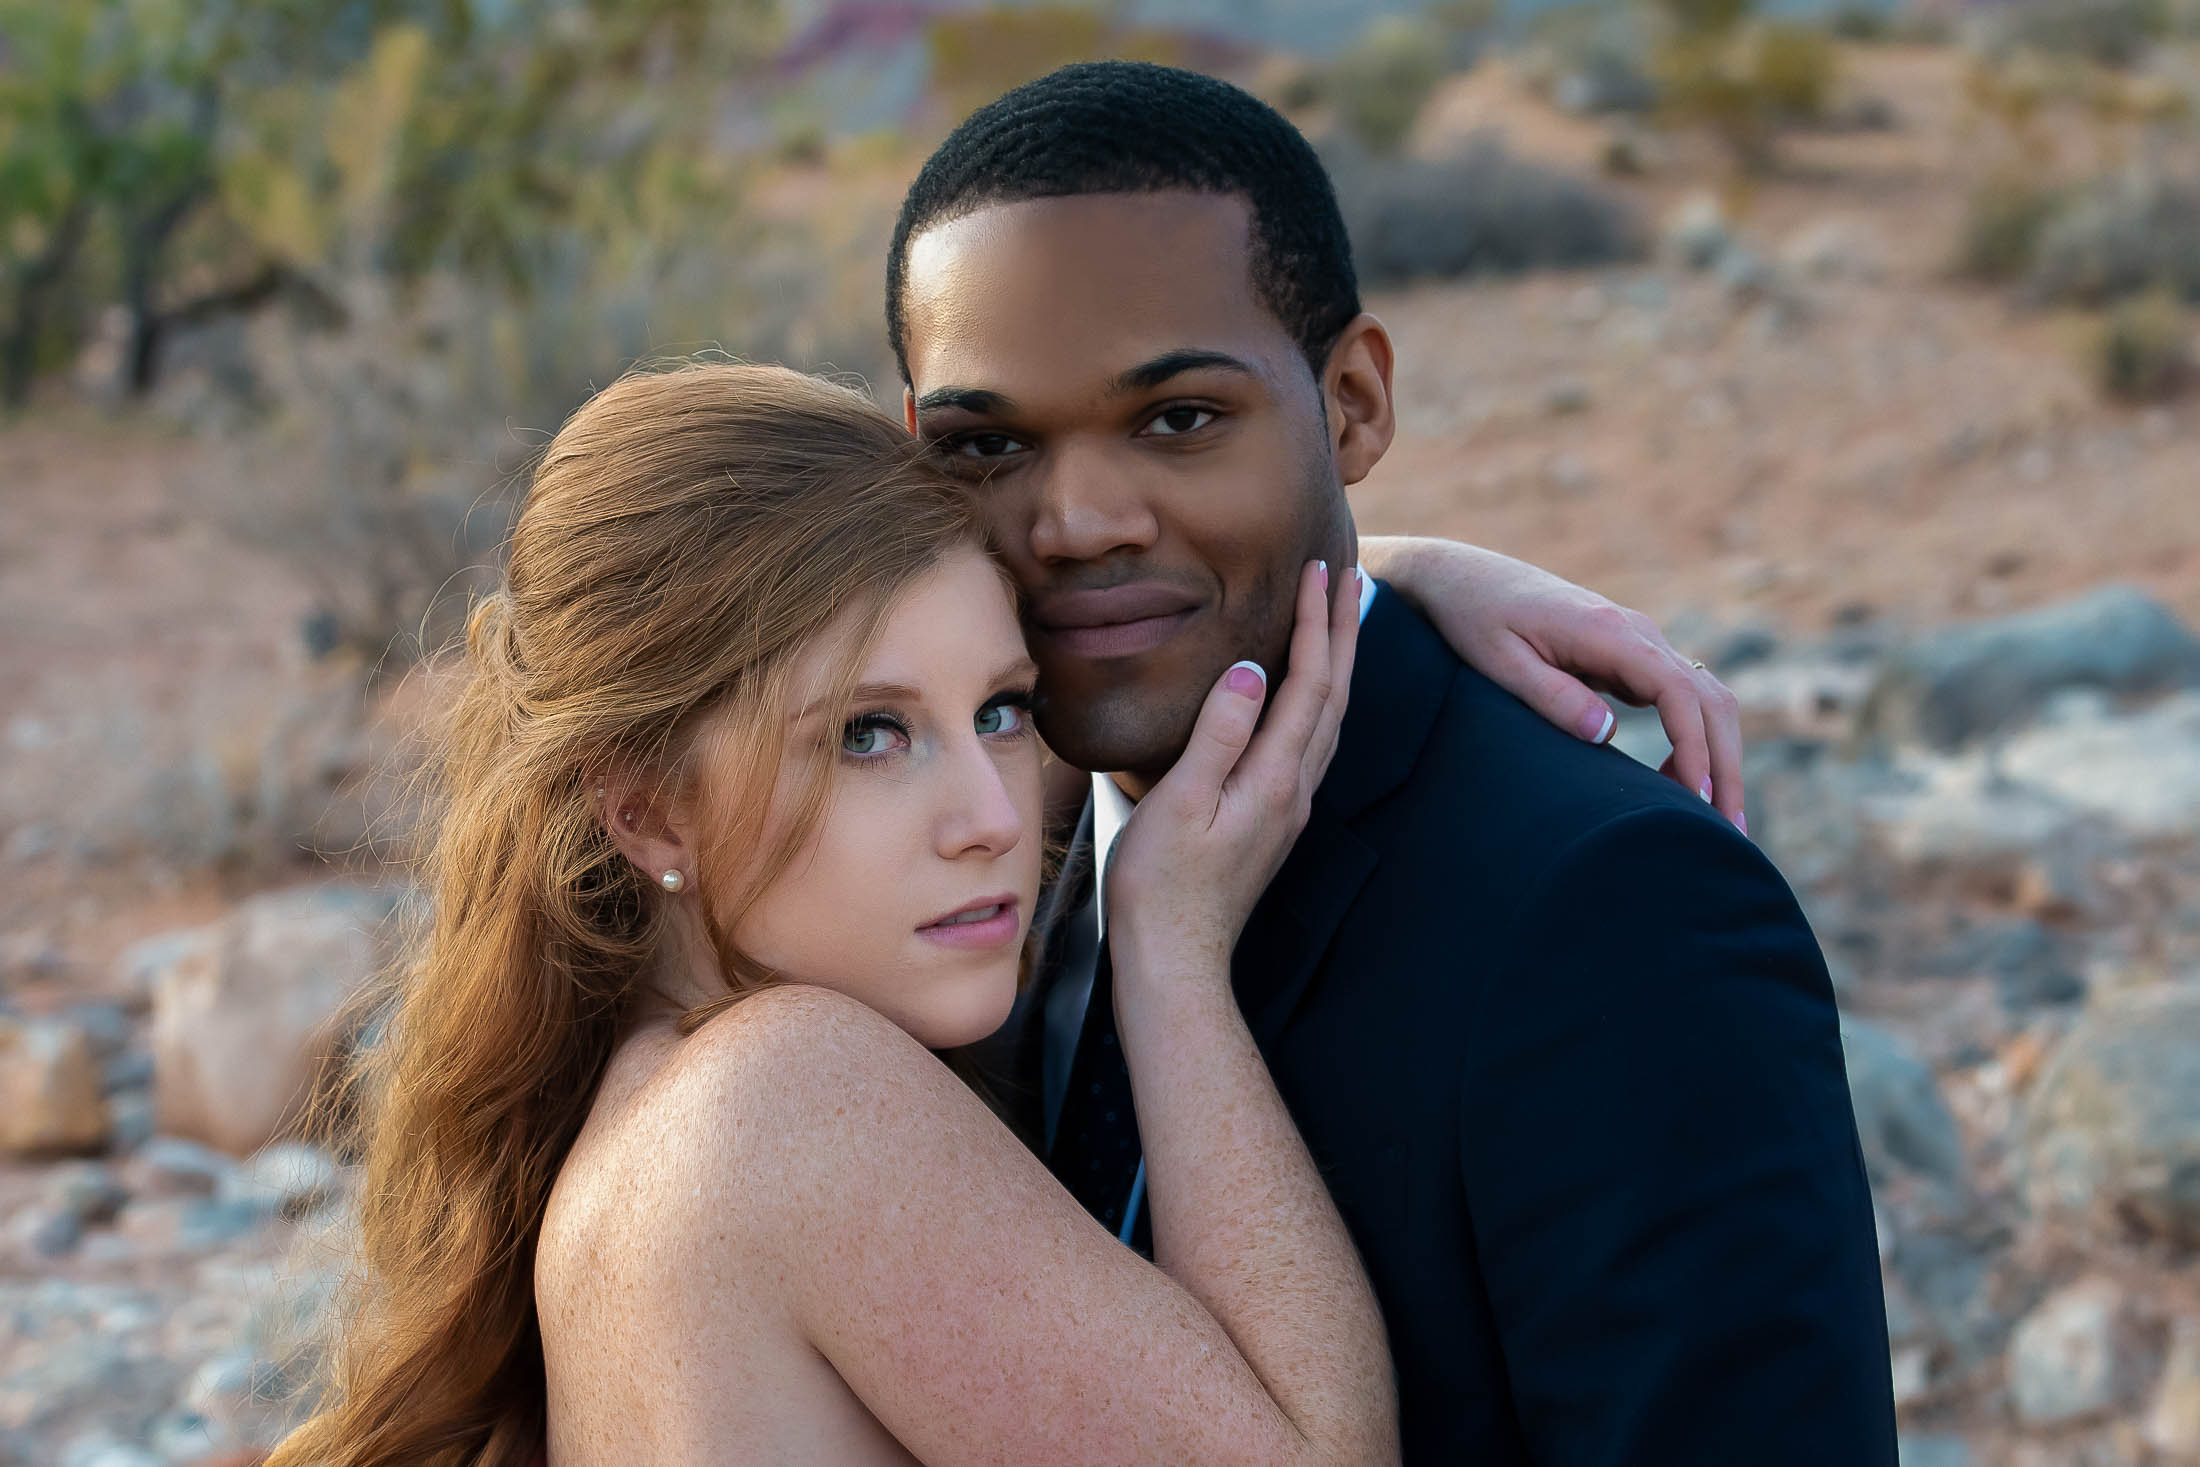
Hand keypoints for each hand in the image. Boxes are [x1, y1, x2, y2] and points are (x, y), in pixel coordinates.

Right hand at [1106, 560, 1359, 972]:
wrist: (1173, 963)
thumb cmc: (1161, 887)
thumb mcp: (1179, 803)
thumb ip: (1219, 734)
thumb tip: (1252, 670)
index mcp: (1274, 779)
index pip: (1311, 683)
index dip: (1318, 623)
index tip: (1322, 568)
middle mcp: (1294, 791)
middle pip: (1335, 696)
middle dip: (1344, 631)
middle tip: (1351, 574)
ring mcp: (1288, 810)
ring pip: (1329, 721)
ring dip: (1338, 664)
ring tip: (1339, 621)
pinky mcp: (1272, 823)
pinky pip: (1310, 744)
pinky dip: (1318, 702)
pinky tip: (1304, 696)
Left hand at [1363, 537, 1745, 831]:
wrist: (1459, 576)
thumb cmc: (1472, 617)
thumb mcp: (1499, 662)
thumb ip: (1552, 697)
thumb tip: (1607, 736)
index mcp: (1608, 632)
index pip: (1679, 692)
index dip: (1695, 748)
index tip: (1697, 799)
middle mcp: (1635, 633)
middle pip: (1709, 699)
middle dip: (1725, 766)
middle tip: (1730, 832)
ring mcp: (1635, 642)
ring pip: (1702, 699)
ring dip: (1716, 756)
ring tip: (1713, 819)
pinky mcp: (1625, 655)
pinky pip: (1677, 699)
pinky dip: (1692, 741)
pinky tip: (1679, 785)